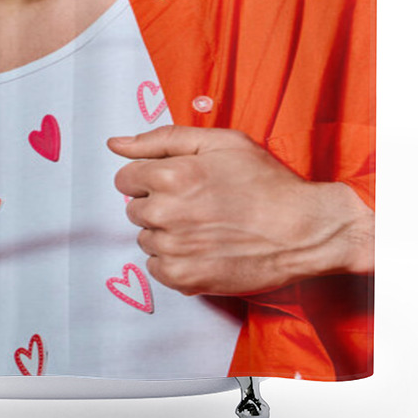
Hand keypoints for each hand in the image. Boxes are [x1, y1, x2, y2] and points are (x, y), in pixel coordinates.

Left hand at [107, 125, 373, 296]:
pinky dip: (173, 260)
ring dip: (165, 232)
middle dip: (156, 203)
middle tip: (194, 202)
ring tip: (202, 226)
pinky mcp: (186, 279)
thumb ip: (163, 139)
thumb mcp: (221, 142)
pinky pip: (157, 268)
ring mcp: (175, 250)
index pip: (125, 178)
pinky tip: (201, 248)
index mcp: (172, 176)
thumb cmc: (265, 181)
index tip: (173, 181)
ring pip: (146, 238)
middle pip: (133, 209)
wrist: (302, 229)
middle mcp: (167, 213)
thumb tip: (115, 144)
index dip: (148, 177)